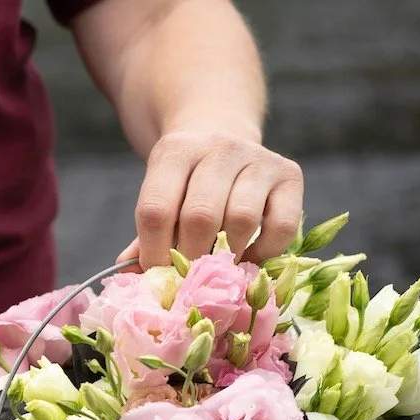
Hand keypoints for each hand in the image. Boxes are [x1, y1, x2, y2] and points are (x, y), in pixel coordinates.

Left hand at [118, 129, 303, 269]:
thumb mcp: (159, 198)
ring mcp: (258, 158)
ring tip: (217, 269)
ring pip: (241, 220)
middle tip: (187, 277)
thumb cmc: (184, 185)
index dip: (153, 252)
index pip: (157, 209)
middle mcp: (219, 148)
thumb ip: (145, 238)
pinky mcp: (290, 175)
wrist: (222, 143)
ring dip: (226, 256)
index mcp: (175, 152)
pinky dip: (264, 252)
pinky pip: (282, 225)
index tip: (156, 274)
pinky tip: (248, 258)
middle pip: (200, 216)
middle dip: (190, 257)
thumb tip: (130, 276)